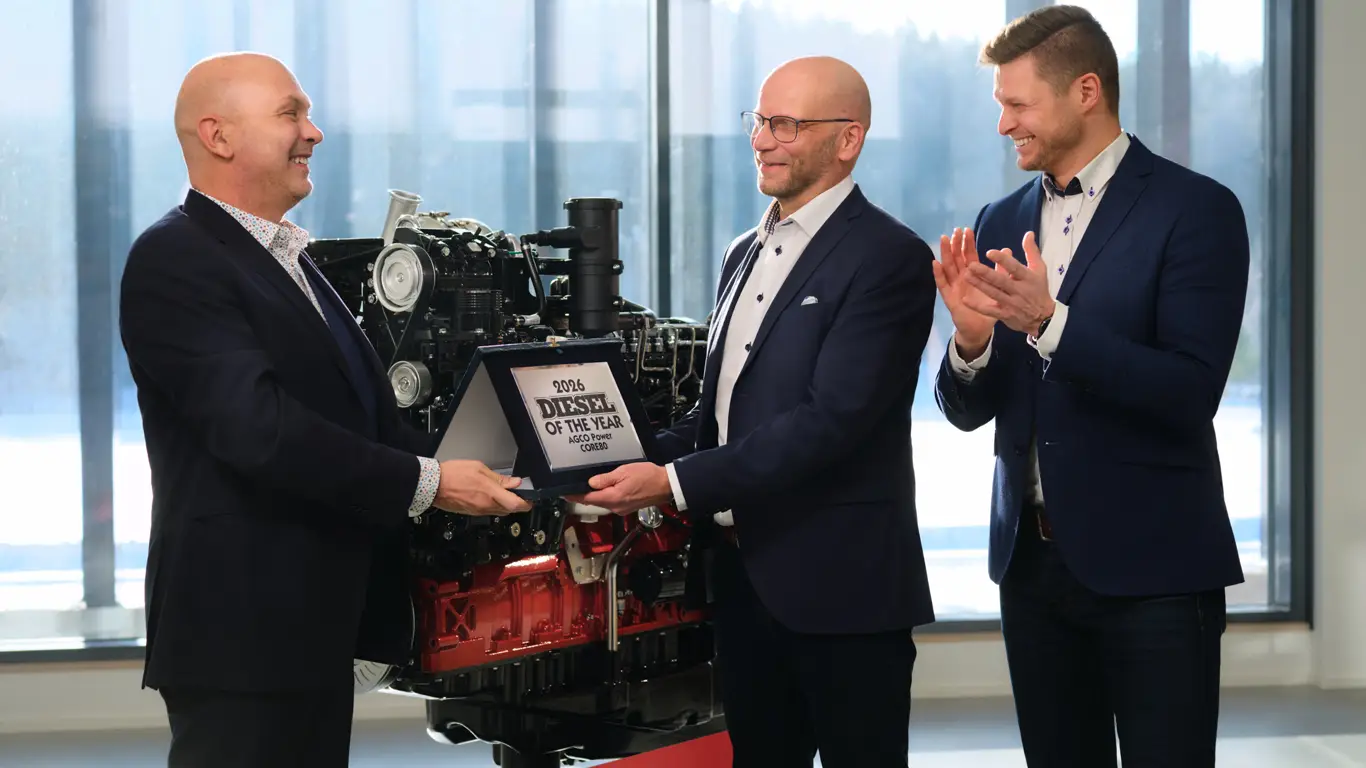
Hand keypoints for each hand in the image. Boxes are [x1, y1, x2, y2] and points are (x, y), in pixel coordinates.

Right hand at [432, 460, 530, 515]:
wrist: (432, 485)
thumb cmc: (453, 474)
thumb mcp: (479, 468)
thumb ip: (499, 478)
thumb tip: (514, 483)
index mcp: (490, 493)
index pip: (515, 504)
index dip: (526, 503)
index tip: (530, 498)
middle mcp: (486, 506)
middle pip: (509, 510)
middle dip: (516, 503)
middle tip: (518, 493)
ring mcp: (478, 511)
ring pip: (499, 511)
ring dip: (505, 504)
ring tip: (503, 492)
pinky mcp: (471, 512)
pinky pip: (488, 511)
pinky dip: (494, 505)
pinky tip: (489, 495)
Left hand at [565, 463, 671, 514]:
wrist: (666, 485)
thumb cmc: (647, 476)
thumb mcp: (624, 472)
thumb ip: (606, 479)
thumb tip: (591, 483)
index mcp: (612, 498)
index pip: (587, 499)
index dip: (574, 496)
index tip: (564, 493)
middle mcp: (615, 507)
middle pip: (594, 502)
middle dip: (584, 495)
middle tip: (574, 486)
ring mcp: (622, 509)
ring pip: (603, 502)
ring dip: (595, 495)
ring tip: (588, 485)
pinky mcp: (627, 508)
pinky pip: (612, 502)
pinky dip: (605, 496)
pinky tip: (605, 488)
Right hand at [932, 228, 995, 355]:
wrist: (981, 329)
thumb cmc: (988, 308)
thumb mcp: (998, 287)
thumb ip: (1002, 269)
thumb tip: (1007, 250)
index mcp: (973, 275)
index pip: (969, 255)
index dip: (968, 243)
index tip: (967, 229)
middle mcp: (962, 279)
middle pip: (957, 258)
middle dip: (956, 244)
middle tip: (956, 230)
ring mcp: (954, 287)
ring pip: (948, 267)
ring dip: (945, 253)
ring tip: (944, 240)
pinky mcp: (950, 298)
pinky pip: (942, 285)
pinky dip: (938, 274)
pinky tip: (935, 263)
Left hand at [962, 231, 1055, 336]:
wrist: (1043, 318)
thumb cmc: (1039, 289)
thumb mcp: (1039, 269)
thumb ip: (1031, 251)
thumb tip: (1028, 233)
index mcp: (1027, 277)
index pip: (1014, 268)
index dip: (1003, 260)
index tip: (990, 252)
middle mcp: (1019, 290)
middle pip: (1001, 281)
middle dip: (986, 273)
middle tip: (971, 265)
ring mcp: (1011, 303)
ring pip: (993, 293)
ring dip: (979, 285)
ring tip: (966, 275)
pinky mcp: (1005, 314)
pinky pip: (989, 311)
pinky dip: (977, 306)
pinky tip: (964, 300)